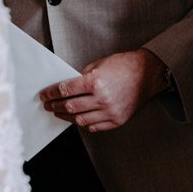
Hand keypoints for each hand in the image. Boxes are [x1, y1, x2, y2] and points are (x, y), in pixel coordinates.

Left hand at [39, 49, 165, 132]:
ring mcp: (110, 111)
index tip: (45, 95)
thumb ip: (82, 77)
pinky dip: (83, 123)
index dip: (52, 93)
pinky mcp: (117, 120)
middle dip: (55, 105)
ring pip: (80, 119)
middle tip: (48, 105)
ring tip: (60, 112)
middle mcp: (102, 98)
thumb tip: (67, 87)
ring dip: (67, 116)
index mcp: (95, 81)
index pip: (66, 90)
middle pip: (70, 106)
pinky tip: (78, 118)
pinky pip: (94, 126)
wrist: (147, 73)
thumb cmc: (124, 66)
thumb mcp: (99, 65)